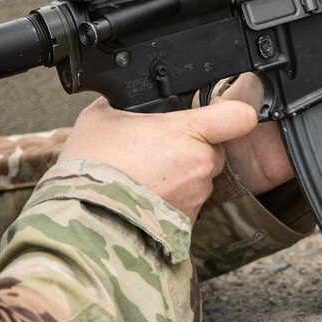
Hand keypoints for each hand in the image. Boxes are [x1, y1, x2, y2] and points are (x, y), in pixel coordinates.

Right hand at [59, 97, 257, 221]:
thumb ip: (128, 103)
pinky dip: (171, 200)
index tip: (221, 112)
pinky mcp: (187, 223)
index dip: (233, 112)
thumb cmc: (92, 165)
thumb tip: (128, 98)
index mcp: (187, 132)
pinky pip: (187, 204)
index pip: (239, 116)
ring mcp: (195, 197)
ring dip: (181, 175)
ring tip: (144, 176)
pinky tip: (143, 196)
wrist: (82, 216)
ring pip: (200, 178)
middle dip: (192, 148)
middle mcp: (199, 165)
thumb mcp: (103, 115)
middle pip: (213, 149)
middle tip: (157, 150)